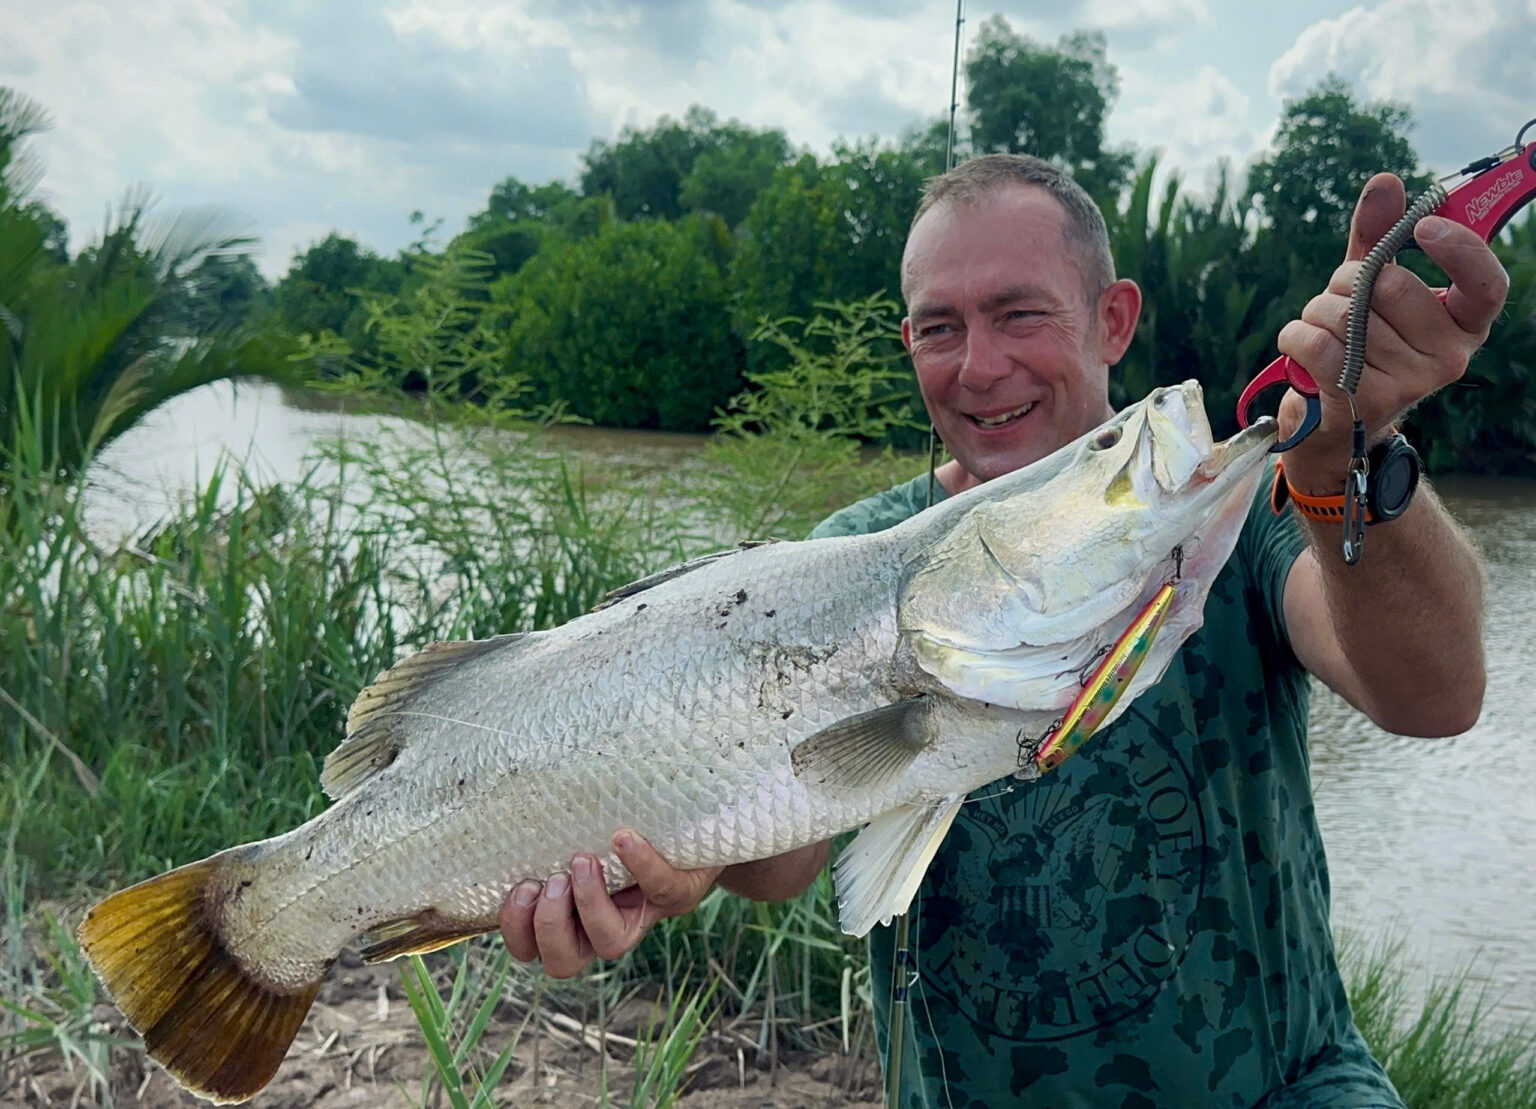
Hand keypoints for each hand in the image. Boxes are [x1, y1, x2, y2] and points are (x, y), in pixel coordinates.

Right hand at [498, 829, 721, 978]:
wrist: (696, 824)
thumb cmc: (626, 827)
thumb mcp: (581, 831)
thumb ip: (550, 830)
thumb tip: (511, 795)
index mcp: (571, 918)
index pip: (531, 948)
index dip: (517, 928)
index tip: (519, 886)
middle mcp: (605, 928)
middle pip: (563, 962)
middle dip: (549, 924)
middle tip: (553, 880)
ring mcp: (644, 916)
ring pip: (610, 944)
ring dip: (589, 904)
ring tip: (584, 860)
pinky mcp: (680, 895)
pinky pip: (661, 888)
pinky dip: (641, 863)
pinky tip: (623, 837)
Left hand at [1275, 172, 1509, 487]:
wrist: (1330, 421)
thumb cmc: (1358, 343)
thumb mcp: (1370, 287)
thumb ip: (1380, 236)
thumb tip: (1386, 182)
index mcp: (1463, 323)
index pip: (1486, 284)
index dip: (1460, 250)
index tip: (1423, 226)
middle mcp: (1448, 356)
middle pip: (1388, 285)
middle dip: (1346, 282)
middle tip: (1340, 302)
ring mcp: (1410, 383)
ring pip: (1345, 314)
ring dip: (1316, 312)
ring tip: (1323, 332)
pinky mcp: (1365, 403)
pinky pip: (1318, 343)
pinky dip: (1295, 335)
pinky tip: (1299, 346)